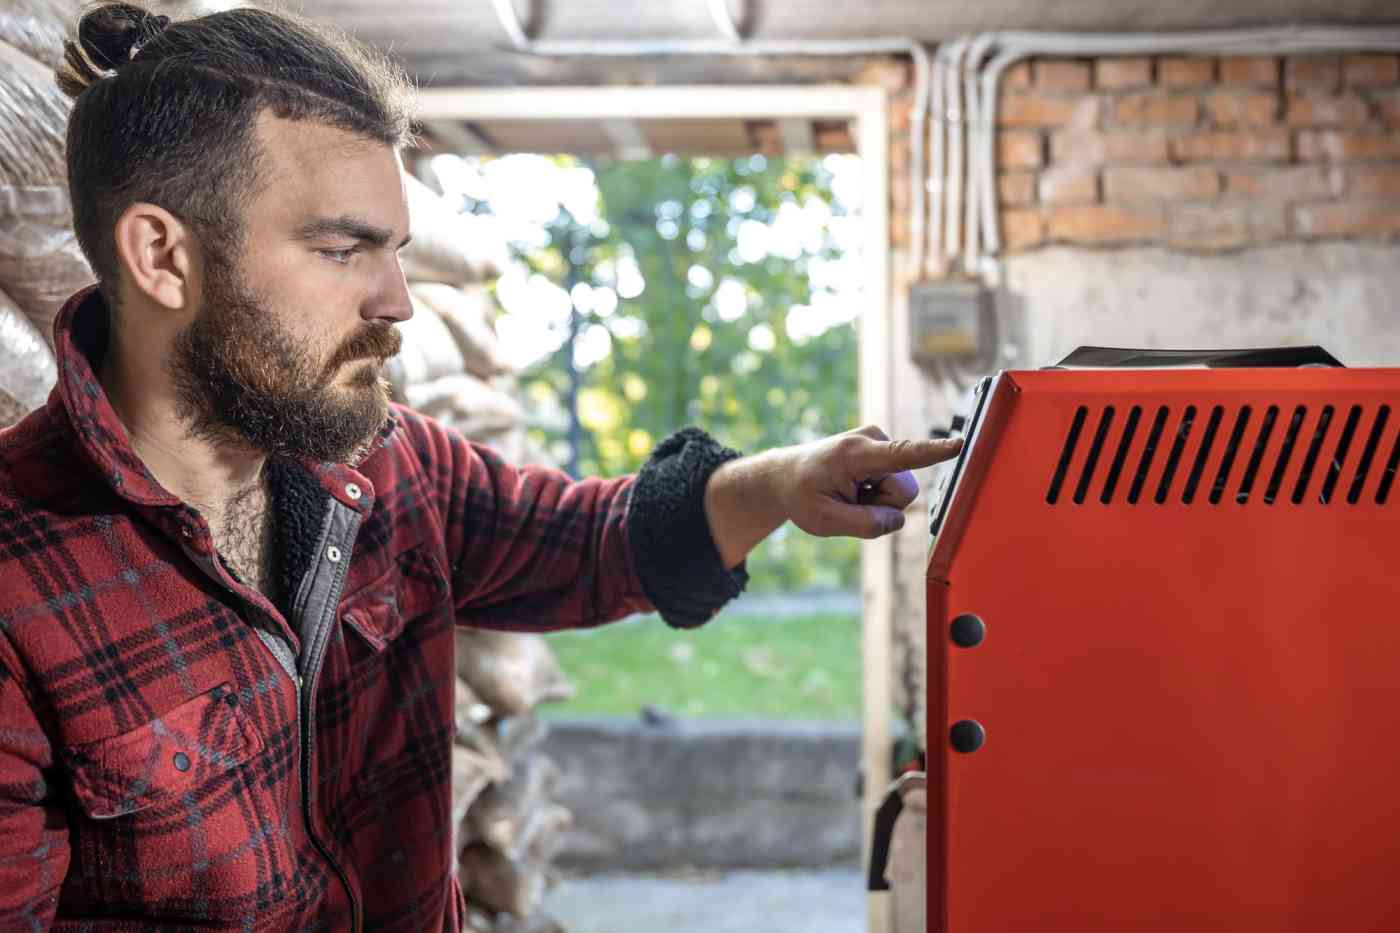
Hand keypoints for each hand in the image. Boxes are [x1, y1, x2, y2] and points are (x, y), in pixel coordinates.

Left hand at [704, 425, 962, 568]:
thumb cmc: (801, 496)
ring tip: (848, 494)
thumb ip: (865, 525)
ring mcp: (880, 442)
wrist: (786, 476)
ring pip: (901, 492)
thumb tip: (898, 520)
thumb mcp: (824, 521)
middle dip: (882, 507)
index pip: (902, 455)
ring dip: (877, 502)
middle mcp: (872, 439)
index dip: (932, 452)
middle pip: (903, 492)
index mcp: (855, 454)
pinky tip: (855, 489)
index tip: (958, 444)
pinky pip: (895, 486)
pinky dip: (876, 495)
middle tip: (847, 503)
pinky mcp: (885, 451)